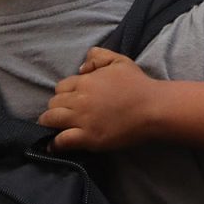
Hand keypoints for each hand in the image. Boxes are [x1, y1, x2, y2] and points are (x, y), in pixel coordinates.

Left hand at [40, 47, 160, 151]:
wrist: (153, 108)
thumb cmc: (138, 84)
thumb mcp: (119, 61)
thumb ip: (98, 57)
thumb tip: (81, 67)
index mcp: (85, 81)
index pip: (61, 87)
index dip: (64, 94)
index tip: (71, 100)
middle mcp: (79, 99)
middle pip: (53, 103)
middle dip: (56, 108)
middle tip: (64, 114)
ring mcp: (82, 119)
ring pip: (51, 119)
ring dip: (50, 123)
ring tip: (54, 128)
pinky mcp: (88, 137)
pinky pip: (61, 141)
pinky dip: (55, 144)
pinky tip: (54, 146)